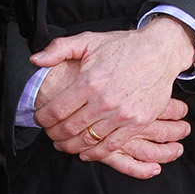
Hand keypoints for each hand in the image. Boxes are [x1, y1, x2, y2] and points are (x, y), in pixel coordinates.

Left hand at [30, 19, 194, 160]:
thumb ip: (58, 49)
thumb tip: (35, 60)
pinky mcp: (137, 123)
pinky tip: (86, 152)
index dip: (43, 119)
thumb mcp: (89, 40)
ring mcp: (122, 114)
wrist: (160, 51)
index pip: (56, 110)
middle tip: (50, 134)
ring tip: (64, 144)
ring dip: (71, 146)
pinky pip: (111, 146)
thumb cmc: (123, 46)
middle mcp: (104, 101)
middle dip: (54, 135)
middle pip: (69, 129)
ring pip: (87, 141)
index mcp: (89, 81)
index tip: (40, 119)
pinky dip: (95, 154)